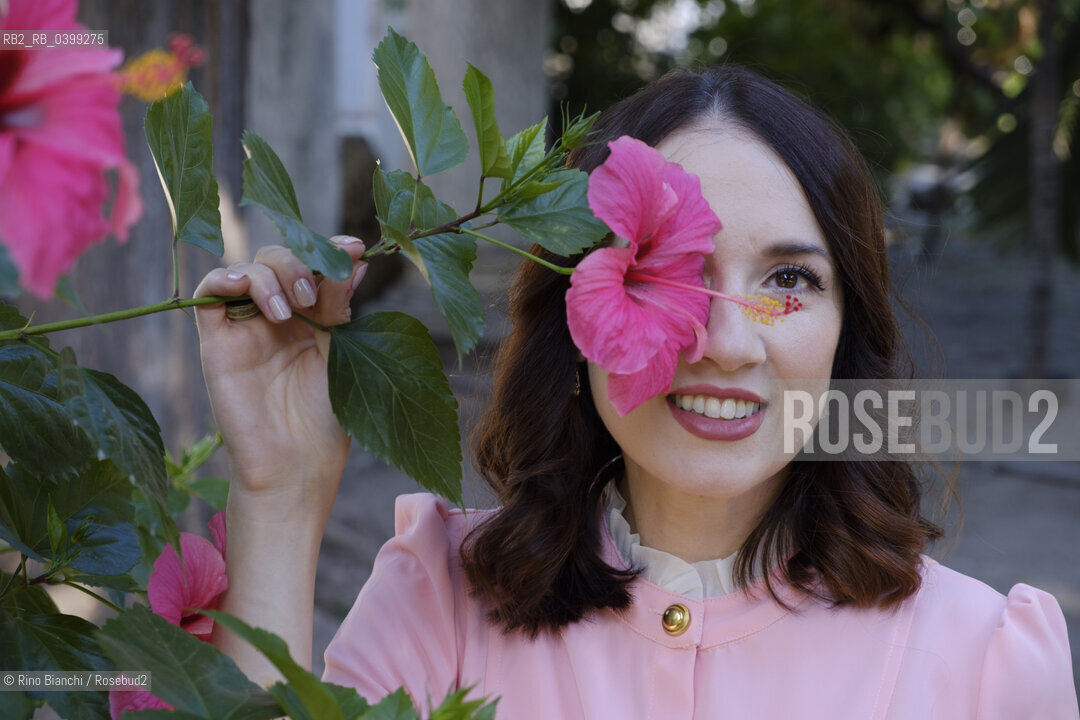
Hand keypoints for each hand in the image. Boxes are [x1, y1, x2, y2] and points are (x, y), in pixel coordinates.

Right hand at [194, 236, 367, 511]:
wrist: (295, 468)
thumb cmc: (324, 421)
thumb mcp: (339, 354)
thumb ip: (338, 307)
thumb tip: (356, 259)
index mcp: (313, 317)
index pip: (314, 266)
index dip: (329, 249)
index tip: (354, 247)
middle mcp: (278, 316)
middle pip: (279, 258)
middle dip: (300, 263)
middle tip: (312, 295)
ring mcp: (247, 327)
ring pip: (248, 268)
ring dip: (271, 273)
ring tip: (290, 307)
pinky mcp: (216, 342)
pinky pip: (207, 295)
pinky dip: (222, 278)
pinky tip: (243, 287)